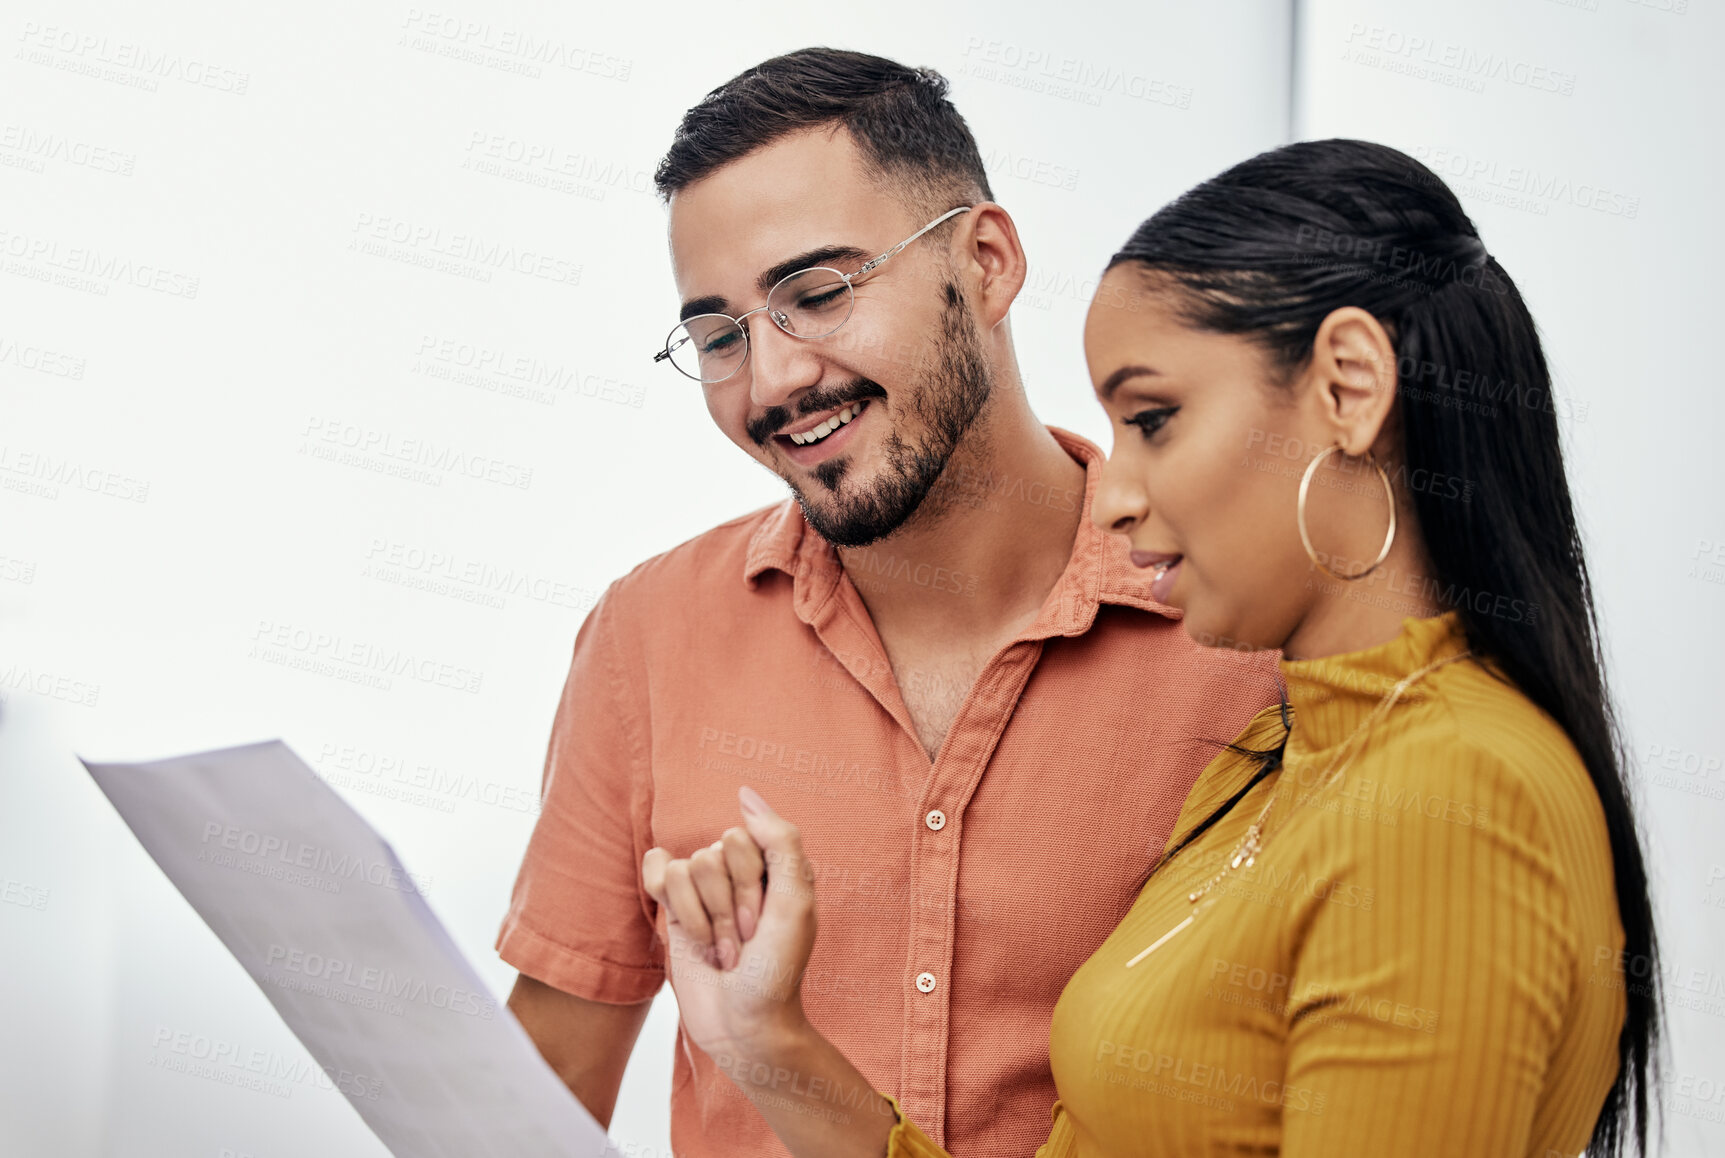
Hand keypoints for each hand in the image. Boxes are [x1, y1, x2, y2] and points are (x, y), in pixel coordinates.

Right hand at [642, 785, 818, 1059]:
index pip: (739, 839)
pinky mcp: (673, 908)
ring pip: (684, 869)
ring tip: (722, 950)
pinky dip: (673, 907)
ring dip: (702, 920)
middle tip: (743, 942)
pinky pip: (657, 871)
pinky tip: (687, 931)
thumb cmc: (777, 968)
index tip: (763, 925)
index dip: (747, 885)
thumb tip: (744, 795)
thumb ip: (780, 840)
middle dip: (725, 907)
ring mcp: (703, 889)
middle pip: (710, 855)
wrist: (744, 1023)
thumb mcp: (795, 901)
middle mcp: (736, 871)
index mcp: (771, 864)